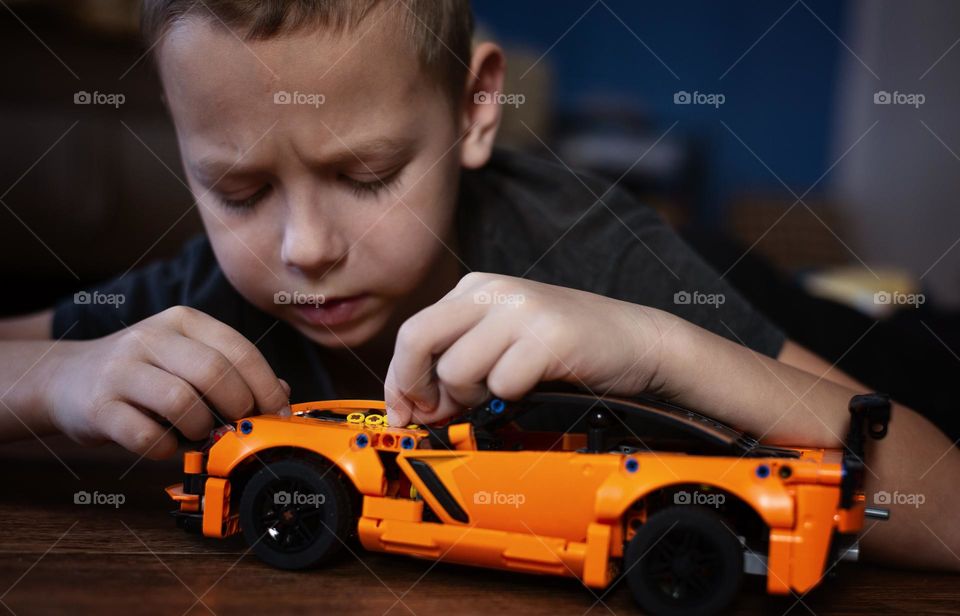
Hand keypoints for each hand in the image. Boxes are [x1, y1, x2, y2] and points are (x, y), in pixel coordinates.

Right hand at [45, 306, 289, 458]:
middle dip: (238, 408)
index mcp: (184, 321)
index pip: (240, 351)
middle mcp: (151, 337)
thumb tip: (283, 395)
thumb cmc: (145, 374)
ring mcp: (121, 369)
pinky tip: (165, 444)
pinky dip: (165, 448)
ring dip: (200, 429)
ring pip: (182, 402)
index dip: (267, 387)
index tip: (278, 414)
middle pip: (215, 373)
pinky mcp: (99, 405)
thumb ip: (235, 371)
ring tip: (198, 432)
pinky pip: (145, 435)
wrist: (67, 378)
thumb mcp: (189, 359)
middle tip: (237, 426)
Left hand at [384, 272, 666, 425]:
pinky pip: (502, 384)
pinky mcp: (549, 336)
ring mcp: (521, 310)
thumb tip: (414, 404)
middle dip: (419, 387)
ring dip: (473, 396)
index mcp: (475, 288)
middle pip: (418, 340)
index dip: (400, 379)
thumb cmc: (566, 348)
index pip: (412, 332)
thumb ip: (457, 359)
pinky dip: (513, 397)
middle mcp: (492, 290)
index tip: (404, 411)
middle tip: (440, 411)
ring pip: (456, 369)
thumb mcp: (502, 341)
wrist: (636, 340)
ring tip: (504, 390)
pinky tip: (535, 384)